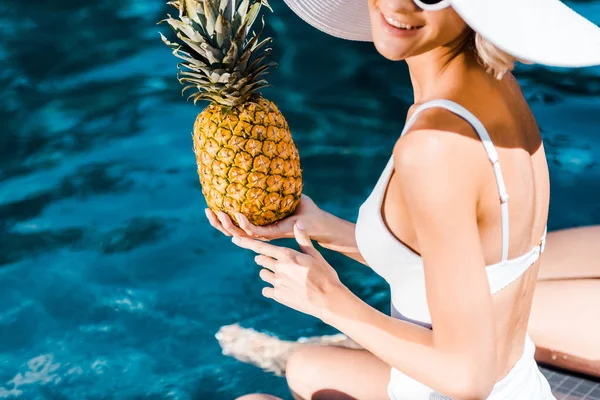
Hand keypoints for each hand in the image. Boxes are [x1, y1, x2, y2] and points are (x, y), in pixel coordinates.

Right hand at [205, 194, 325, 240]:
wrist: (319, 222)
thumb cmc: (304, 208)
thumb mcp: (284, 194)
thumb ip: (271, 185)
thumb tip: (260, 165)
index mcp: (260, 224)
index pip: (235, 224)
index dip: (220, 218)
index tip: (209, 205)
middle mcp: (260, 231)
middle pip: (232, 231)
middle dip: (217, 223)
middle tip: (207, 210)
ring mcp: (266, 234)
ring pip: (240, 233)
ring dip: (226, 225)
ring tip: (217, 212)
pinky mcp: (274, 234)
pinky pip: (256, 231)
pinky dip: (244, 224)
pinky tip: (236, 214)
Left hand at [231, 220, 343, 319]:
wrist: (329, 299)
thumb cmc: (325, 275)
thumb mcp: (315, 255)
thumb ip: (303, 240)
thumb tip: (298, 223)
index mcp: (287, 255)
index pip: (261, 246)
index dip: (247, 242)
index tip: (235, 239)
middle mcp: (279, 268)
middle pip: (261, 260)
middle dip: (264, 259)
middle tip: (277, 262)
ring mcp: (277, 283)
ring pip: (263, 274)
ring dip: (269, 274)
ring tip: (284, 277)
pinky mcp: (278, 296)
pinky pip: (267, 290)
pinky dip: (272, 289)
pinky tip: (284, 289)